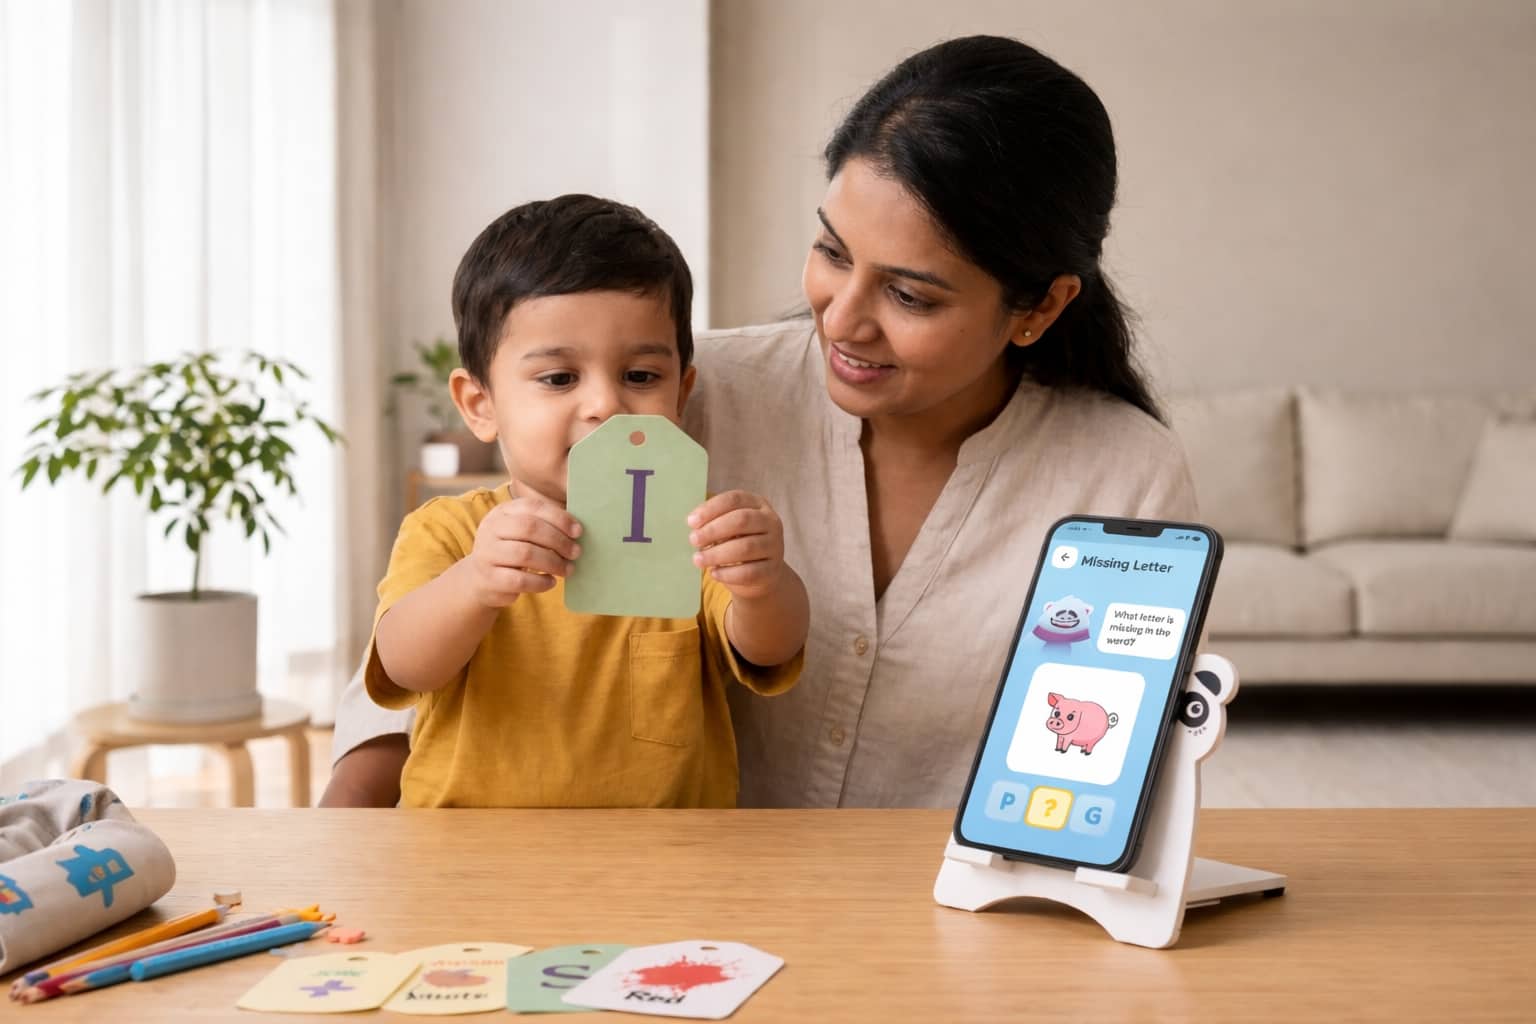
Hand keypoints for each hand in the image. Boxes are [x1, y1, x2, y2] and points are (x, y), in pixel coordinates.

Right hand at [464, 497, 582, 607]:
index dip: (558, 518)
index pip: (532, 507)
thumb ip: (543, 525)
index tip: (578, 531)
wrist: (481, 579)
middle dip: (558, 540)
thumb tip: (578, 530)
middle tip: (576, 552)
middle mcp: (491, 529)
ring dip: (553, 562)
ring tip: (568, 569)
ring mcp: (487, 554)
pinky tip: (551, 582)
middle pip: (529, 528)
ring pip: (525, 554)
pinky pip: (520, 580)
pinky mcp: (490, 579)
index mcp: (502, 512)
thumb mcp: (521, 532)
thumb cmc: (512, 551)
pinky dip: (541, 582)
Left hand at [687, 490, 788, 600]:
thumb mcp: (728, 527)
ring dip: (717, 554)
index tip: (691, 522)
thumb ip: (713, 522)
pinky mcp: (773, 570)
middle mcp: (770, 522)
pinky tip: (714, 573)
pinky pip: (749, 572)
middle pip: (742, 520)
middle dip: (713, 530)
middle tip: (693, 540)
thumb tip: (694, 526)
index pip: (734, 499)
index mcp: (757, 504)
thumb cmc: (738, 543)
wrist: (762, 575)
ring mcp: (774, 546)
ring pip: (745, 547)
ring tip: (698, 559)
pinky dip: (728, 573)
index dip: (711, 509)